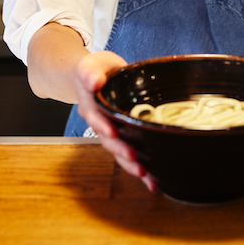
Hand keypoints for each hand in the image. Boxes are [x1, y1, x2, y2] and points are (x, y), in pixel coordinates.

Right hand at [74, 50, 158, 192]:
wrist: (95, 78)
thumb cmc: (95, 70)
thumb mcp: (90, 65)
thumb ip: (89, 72)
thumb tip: (93, 80)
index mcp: (92, 106)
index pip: (96, 118)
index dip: (103, 126)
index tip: (112, 132)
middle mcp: (101, 123)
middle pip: (109, 141)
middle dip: (121, 152)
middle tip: (135, 160)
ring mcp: (113, 131)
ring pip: (120, 152)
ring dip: (131, 165)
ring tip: (146, 176)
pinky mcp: (125, 135)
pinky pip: (131, 153)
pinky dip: (141, 167)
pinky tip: (154, 179)